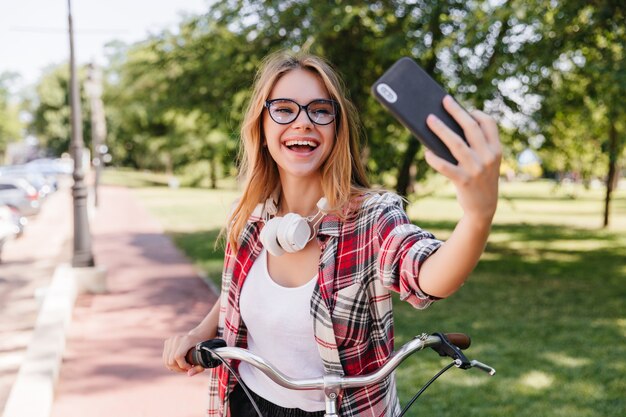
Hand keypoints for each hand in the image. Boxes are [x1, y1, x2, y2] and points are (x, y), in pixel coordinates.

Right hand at [163, 333, 205, 376]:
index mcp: (187, 340)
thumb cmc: (202, 348)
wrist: (198, 336)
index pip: (178, 356)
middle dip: (179, 369)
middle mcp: (177, 339)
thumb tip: (189, 374)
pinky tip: (178, 364)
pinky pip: (165, 358)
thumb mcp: (203, 358)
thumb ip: (198, 368)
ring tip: (183, 368)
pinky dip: (171, 364)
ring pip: (166, 361)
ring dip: (174, 368)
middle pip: (171, 361)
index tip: (190, 367)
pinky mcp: (167, 342)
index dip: (183, 366)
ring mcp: (171, 340)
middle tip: (187, 369)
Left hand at [425, 95, 501, 223]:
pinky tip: (426, 152)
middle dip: (456, 112)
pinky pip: (445, 166)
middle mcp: (488, 157)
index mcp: (496, 150)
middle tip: (444, 100)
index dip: (477, 114)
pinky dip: (434, 158)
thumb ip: (476, 146)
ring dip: (441, 129)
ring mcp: (476, 169)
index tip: (465, 108)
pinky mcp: (464, 180)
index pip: (489, 124)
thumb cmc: (480, 179)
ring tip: (429, 119)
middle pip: (471, 128)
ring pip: (456, 143)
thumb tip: (449, 126)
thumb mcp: (486, 162)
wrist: (484, 208)